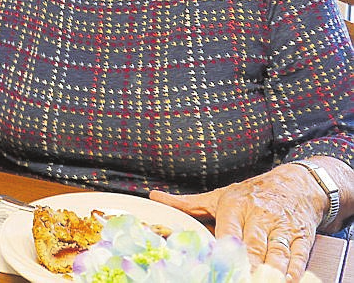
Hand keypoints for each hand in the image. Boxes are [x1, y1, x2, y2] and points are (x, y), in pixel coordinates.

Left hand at [150, 164, 324, 281]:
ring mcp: (282, 227)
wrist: (294, 182)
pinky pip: (298, 257)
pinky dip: (294, 271)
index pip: (228, 230)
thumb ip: (188, 203)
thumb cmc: (251, 193)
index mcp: (235, 205)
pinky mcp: (302, 237)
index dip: (225, 249)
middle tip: (243, 276)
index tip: (219, 263)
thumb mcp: (219, 195)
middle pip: (253, 245)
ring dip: (272, 270)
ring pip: (278, 252)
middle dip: (249, 264)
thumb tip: (154, 198)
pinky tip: (288, 280)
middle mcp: (259, 215)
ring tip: (263, 281)